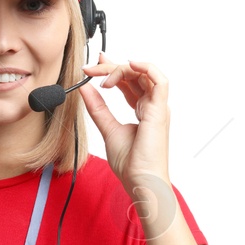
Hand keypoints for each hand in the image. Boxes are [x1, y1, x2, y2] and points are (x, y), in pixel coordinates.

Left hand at [77, 53, 171, 187]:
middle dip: (110, 67)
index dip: (113, 69)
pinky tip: (129, 64)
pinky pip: (160, 81)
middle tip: (88, 69)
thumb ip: (97, 107)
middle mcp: (152, 106)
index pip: (130, 81)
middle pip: (134, 75)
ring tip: (101, 75)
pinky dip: (146, 68)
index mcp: (143, 109)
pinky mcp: (159, 110)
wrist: (140, 180)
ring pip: (144, 74)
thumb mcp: (107, 128)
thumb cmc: (130, 162)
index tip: (93, 65)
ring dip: (120, 68)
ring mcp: (157, 107)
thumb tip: (84, 88)